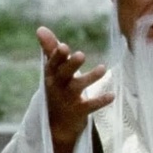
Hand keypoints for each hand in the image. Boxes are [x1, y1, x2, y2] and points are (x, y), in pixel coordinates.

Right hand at [36, 26, 113, 145]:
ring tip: (103, 69)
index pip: (52, 63)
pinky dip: (100, 101)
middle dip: (71, 64)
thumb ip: (50, 49)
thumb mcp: (53, 70)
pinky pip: (90, 106)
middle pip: (63, 74)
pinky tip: (112, 95)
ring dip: (90, 78)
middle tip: (81, 55)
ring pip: (77, 87)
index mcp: (51, 74)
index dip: (57, 56)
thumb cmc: (57, 88)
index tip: (64, 47)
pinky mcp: (79, 111)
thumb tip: (40, 28)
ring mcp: (68, 100)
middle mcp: (57, 86)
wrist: (57, 124)